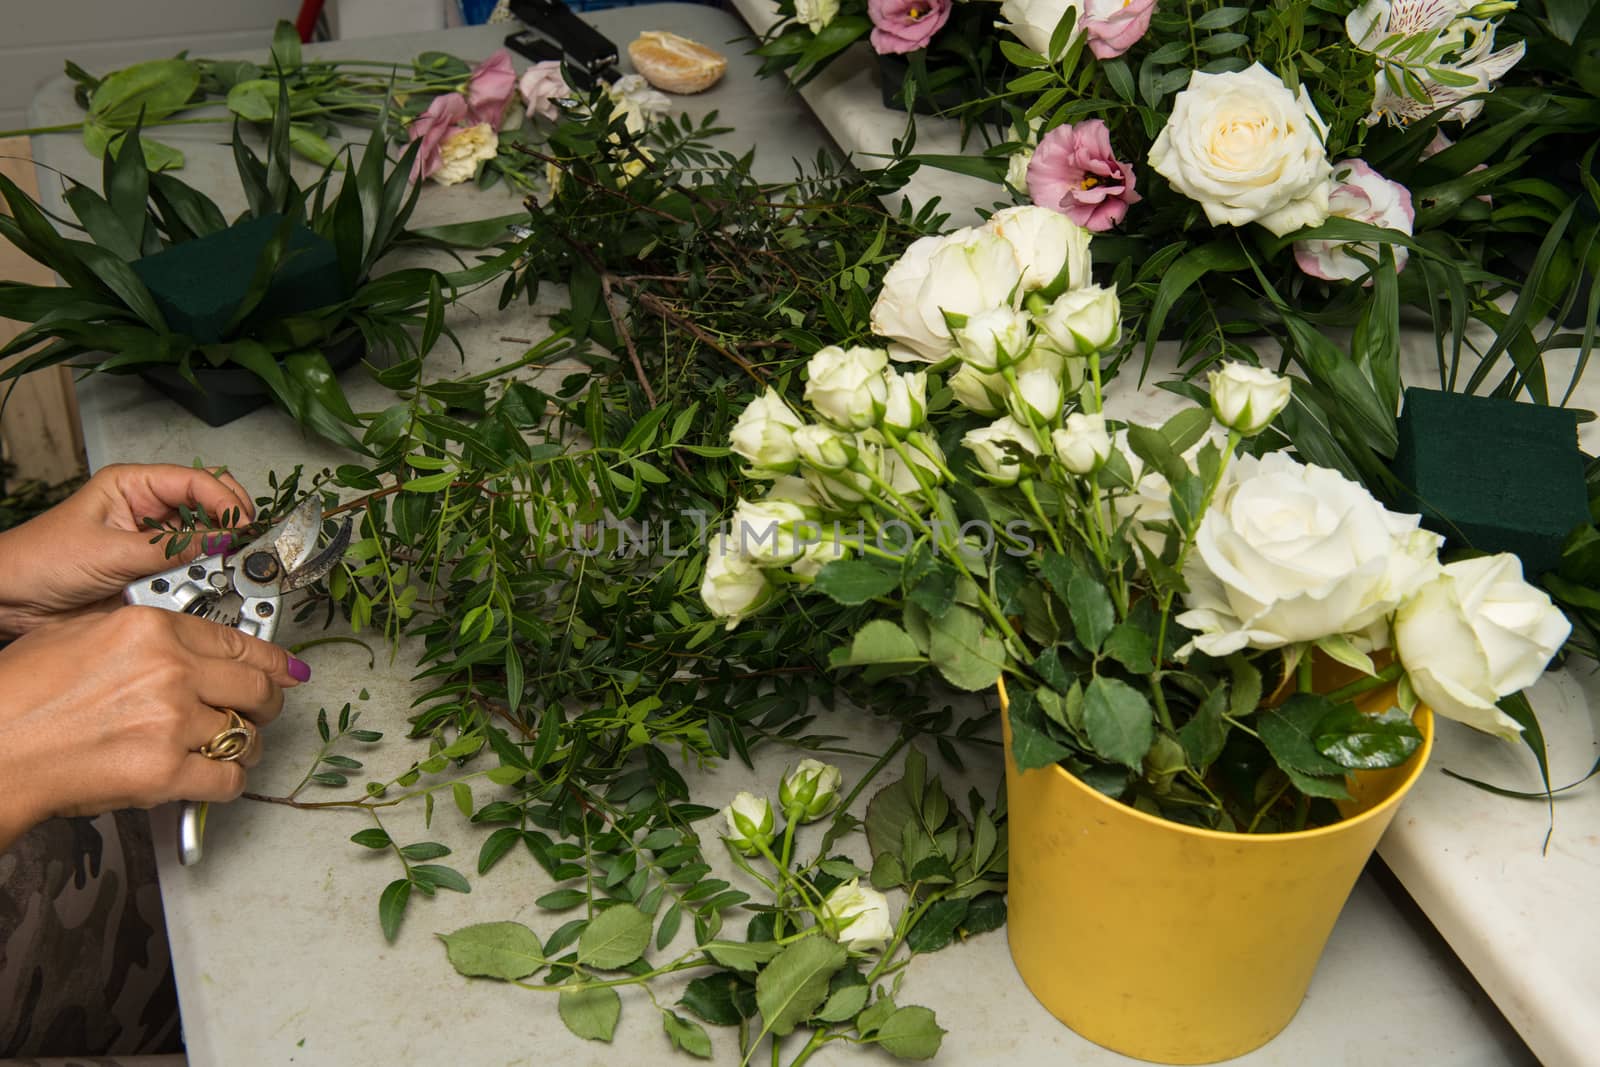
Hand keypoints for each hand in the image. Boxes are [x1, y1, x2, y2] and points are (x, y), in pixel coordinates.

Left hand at [0, 463, 254, 637]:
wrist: (10, 602)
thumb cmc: (39, 561)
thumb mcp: (110, 551)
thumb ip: (171, 549)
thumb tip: (222, 541)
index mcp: (133, 486)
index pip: (196, 481)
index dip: (225, 500)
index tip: (243, 524)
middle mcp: (148, 511)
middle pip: (209, 505)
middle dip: (230, 522)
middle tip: (244, 544)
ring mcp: (153, 543)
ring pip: (204, 541)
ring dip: (213, 556)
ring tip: (216, 569)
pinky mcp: (153, 573)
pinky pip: (190, 573)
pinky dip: (199, 580)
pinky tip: (197, 587)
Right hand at [0, 607, 304, 850]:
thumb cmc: (19, 696)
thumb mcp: (82, 634)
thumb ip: (143, 635)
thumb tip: (186, 646)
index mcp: (151, 629)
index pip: (238, 641)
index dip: (273, 660)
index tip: (287, 670)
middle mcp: (171, 671)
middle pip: (257, 687)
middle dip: (268, 702)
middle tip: (264, 711)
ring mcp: (172, 722)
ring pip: (246, 735)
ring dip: (245, 746)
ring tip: (230, 749)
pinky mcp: (166, 772)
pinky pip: (228, 779)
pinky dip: (227, 782)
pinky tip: (212, 778)